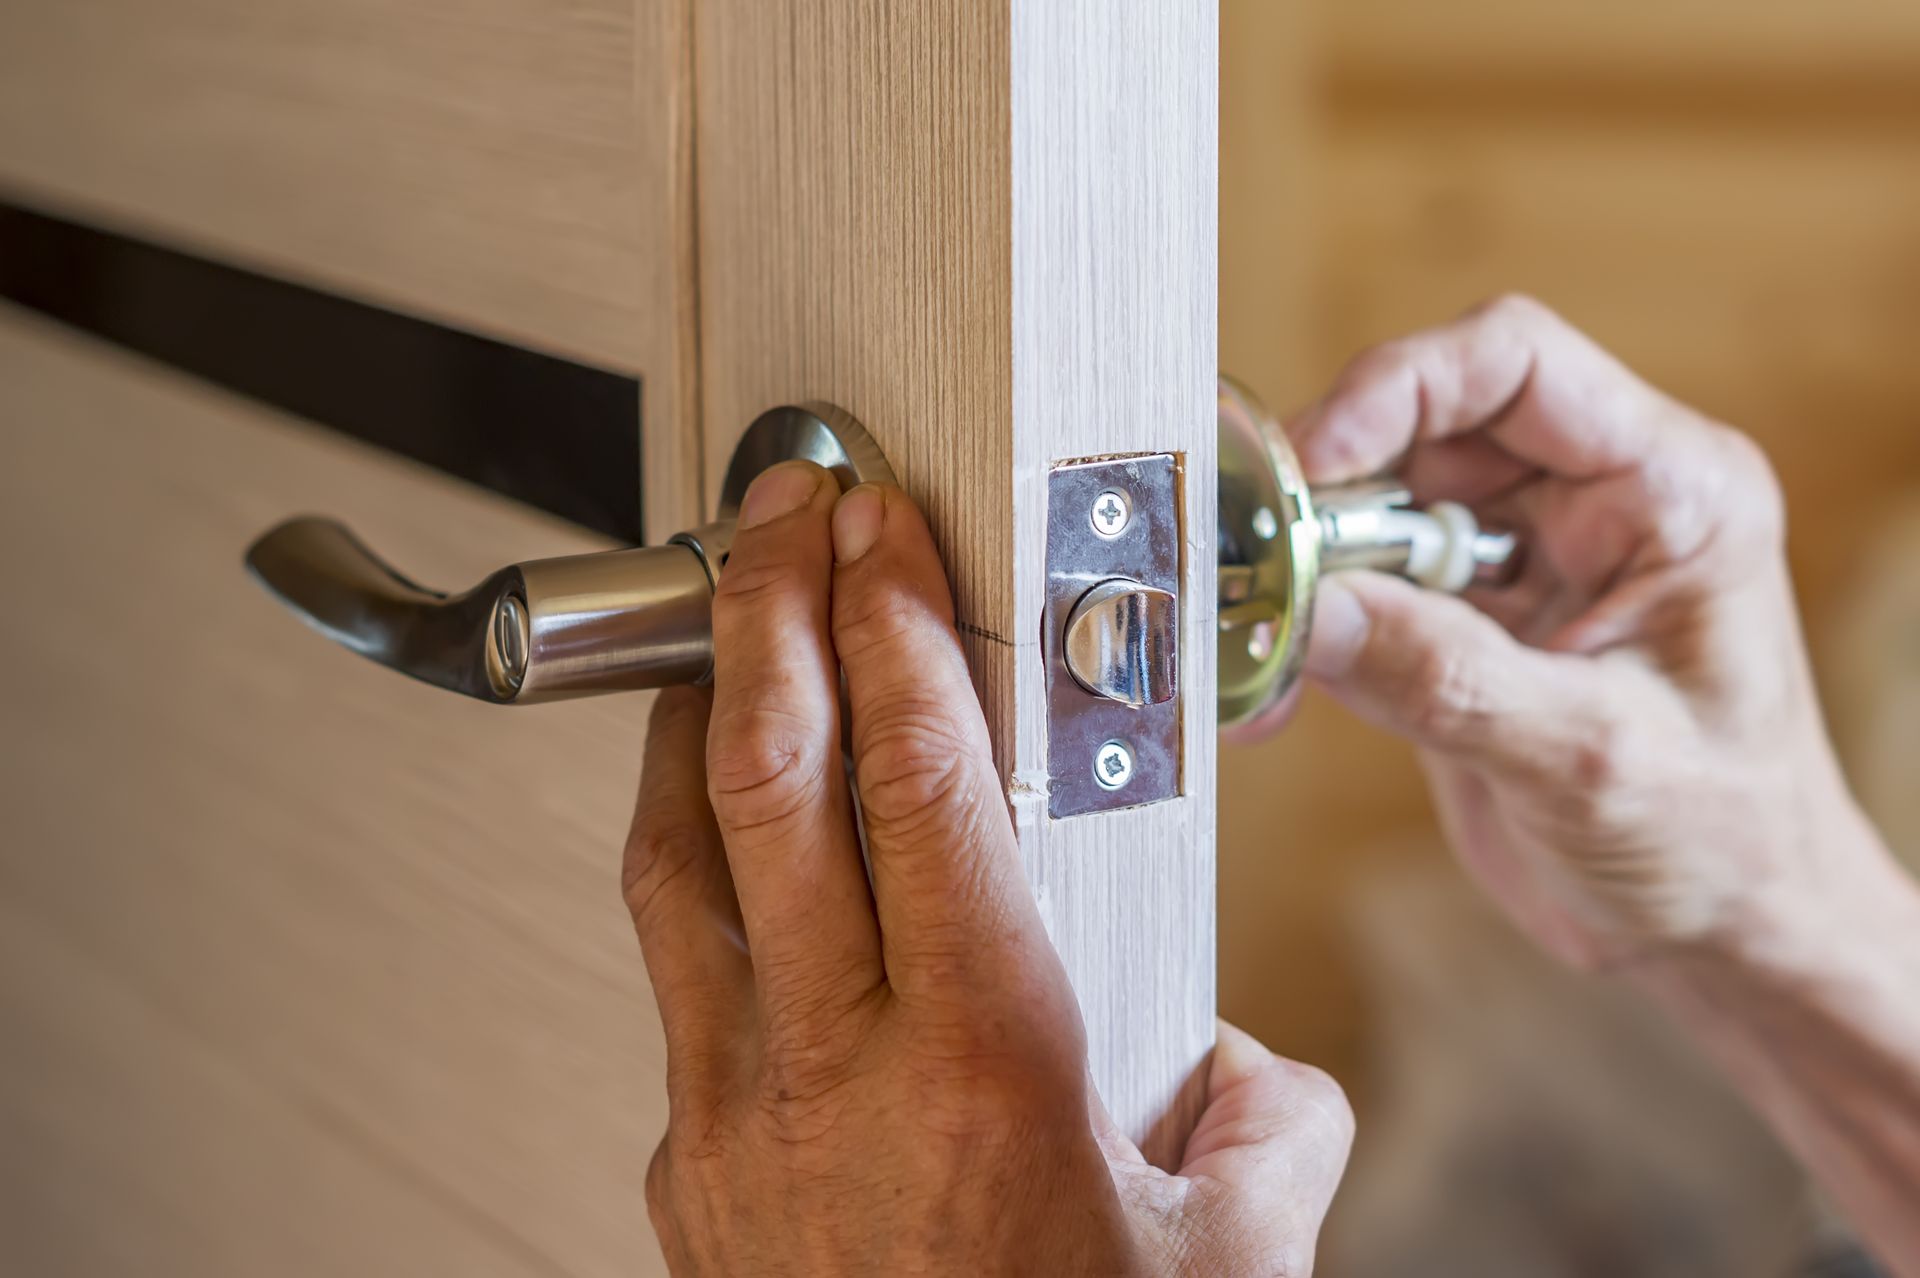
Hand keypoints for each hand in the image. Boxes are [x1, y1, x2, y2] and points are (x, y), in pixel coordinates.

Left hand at [624, 463, 1352, 1274]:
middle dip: (765, 613)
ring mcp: (731, 1122)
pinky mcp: (687, 1173)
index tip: (877, 530)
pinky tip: (730, 839)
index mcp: (986, 1064)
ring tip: (724, 632)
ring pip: (678, 864)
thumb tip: (1245, 1075)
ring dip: (697, 723)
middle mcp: (834, 1074)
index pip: (917, 781)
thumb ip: (1266, 1129)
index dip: (892, 628)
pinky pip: (676, 975)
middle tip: (774, 514)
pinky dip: (693, 868)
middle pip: (767, 783)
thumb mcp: (1234, 1264)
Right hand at [1251, 294, 1868, 969]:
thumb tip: (1308, 609)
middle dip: (1328, 495)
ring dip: (1305, 572)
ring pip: (1374, 510)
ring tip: (1255, 643)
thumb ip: (1448, 679)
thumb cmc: (1720, 845)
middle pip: (1422, 431)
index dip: (1398, 389)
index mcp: (1670, 490)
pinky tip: (1270, 693)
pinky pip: (1359, 594)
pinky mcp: (1465, 625)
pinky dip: (1305, 635)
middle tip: (1257, 569)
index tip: (1311, 467)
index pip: (1516, 362)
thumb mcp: (1592, 759)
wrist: (1723, 937)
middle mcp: (1591, 505)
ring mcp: (1522, 563)